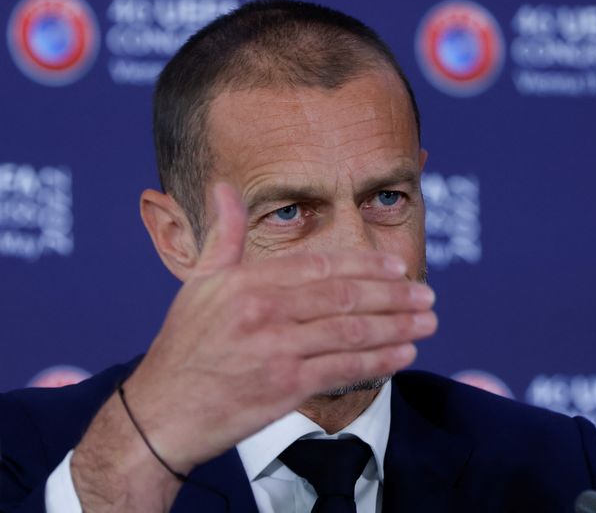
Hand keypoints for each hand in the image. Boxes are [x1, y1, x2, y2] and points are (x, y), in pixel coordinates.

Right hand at [71, 182, 435, 510]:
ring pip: (351, 332)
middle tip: (428, 296)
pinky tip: (404, 354)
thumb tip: (225, 187)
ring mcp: (276, 350)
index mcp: (246, 282)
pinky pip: (343, 369)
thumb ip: (223, 235)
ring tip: (428, 322)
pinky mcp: (285, 388)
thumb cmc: (183, 346)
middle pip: (345, 297)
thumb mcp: (198, 283)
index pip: (320, 265)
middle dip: (394, 295)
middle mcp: (264, 311)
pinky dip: (378, 361)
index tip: (398, 266)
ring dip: (397, 326)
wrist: (161, 414)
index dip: (365, 265)